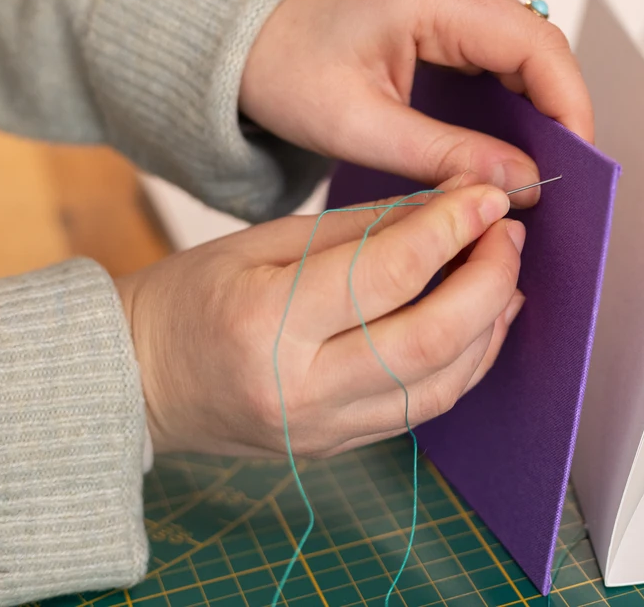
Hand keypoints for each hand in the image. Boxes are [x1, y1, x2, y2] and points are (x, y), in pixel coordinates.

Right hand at [116, 184, 524, 457]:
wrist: (136, 381)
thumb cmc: (190, 298)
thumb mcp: (266, 240)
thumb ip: (364, 227)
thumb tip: (449, 206)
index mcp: (268, 324)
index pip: (388, 274)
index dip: (451, 229)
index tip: (486, 196)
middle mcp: (302, 389)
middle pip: (432, 339)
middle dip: (489, 280)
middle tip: (507, 233)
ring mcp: (324, 429)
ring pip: (442, 384)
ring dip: (491, 324)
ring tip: (504, 272)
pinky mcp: (340, 446)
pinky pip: (424, 406)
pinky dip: (466, 361)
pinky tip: (482, 321)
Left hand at [240, 0, 593, 206]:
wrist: (245, 31)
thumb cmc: (284, 67)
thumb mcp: (358, 127)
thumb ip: (444, 157)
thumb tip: (521, 183)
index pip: (537, 46)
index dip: (569, 108)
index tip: (576, 167)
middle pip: (542, 45)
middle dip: (557, 114)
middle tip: (555, 180)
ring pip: (532, 45)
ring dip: (539, 104)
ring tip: (532, 164)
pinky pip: (509, 43)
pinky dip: (517, 90)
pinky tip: (507, 135)